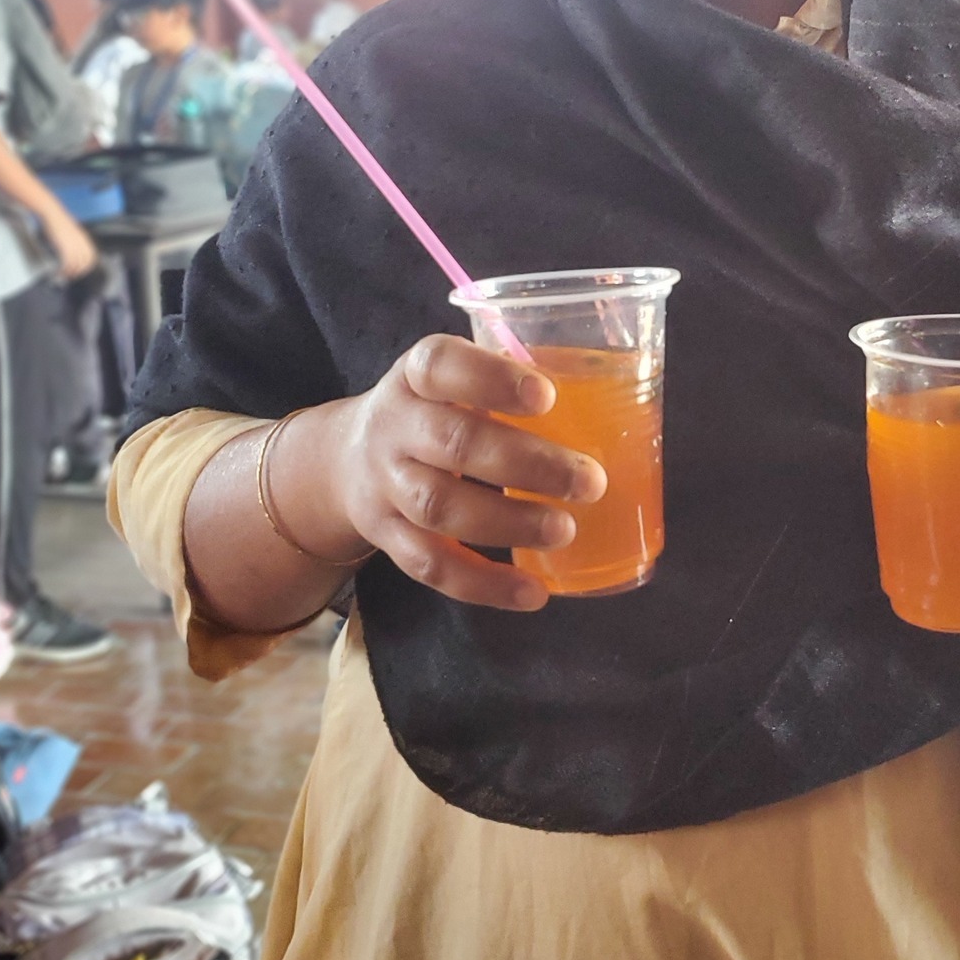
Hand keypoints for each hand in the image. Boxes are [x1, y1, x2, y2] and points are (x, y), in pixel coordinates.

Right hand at [44, 207, 98, 280]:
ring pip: (75, 265)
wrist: (53, 213)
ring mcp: (74, 245)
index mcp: (85, 240)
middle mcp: (82, 243)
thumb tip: (73, 250)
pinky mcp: (65, 247)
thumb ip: (75, 240)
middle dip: (78, 272)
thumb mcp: (71, 231)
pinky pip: (67, 263)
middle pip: (84, 263)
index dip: (86, 267)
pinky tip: (59, 271)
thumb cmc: (59, 221)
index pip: (91, 258)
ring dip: (70, 272)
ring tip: (63, 275)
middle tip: (71, 276)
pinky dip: (64, 269)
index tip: (79, 271)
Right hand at [312, 335, 606, 611]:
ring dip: (508, 524)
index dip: (491, 379)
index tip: (547, 395)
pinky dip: (483, 585)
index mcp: (415, 376)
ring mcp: (385, 485)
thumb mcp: (452, 381)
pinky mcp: (386, 537)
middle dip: (527, 463)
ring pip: (441, 508)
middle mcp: (393, 427)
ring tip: (565, 530)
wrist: (342, 462)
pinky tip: (533, 593)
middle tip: (590, 481)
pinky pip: (431, 567)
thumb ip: (509, 384)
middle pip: (453, 444)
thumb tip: (617, 403)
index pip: (440, 365)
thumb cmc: (432, 412)